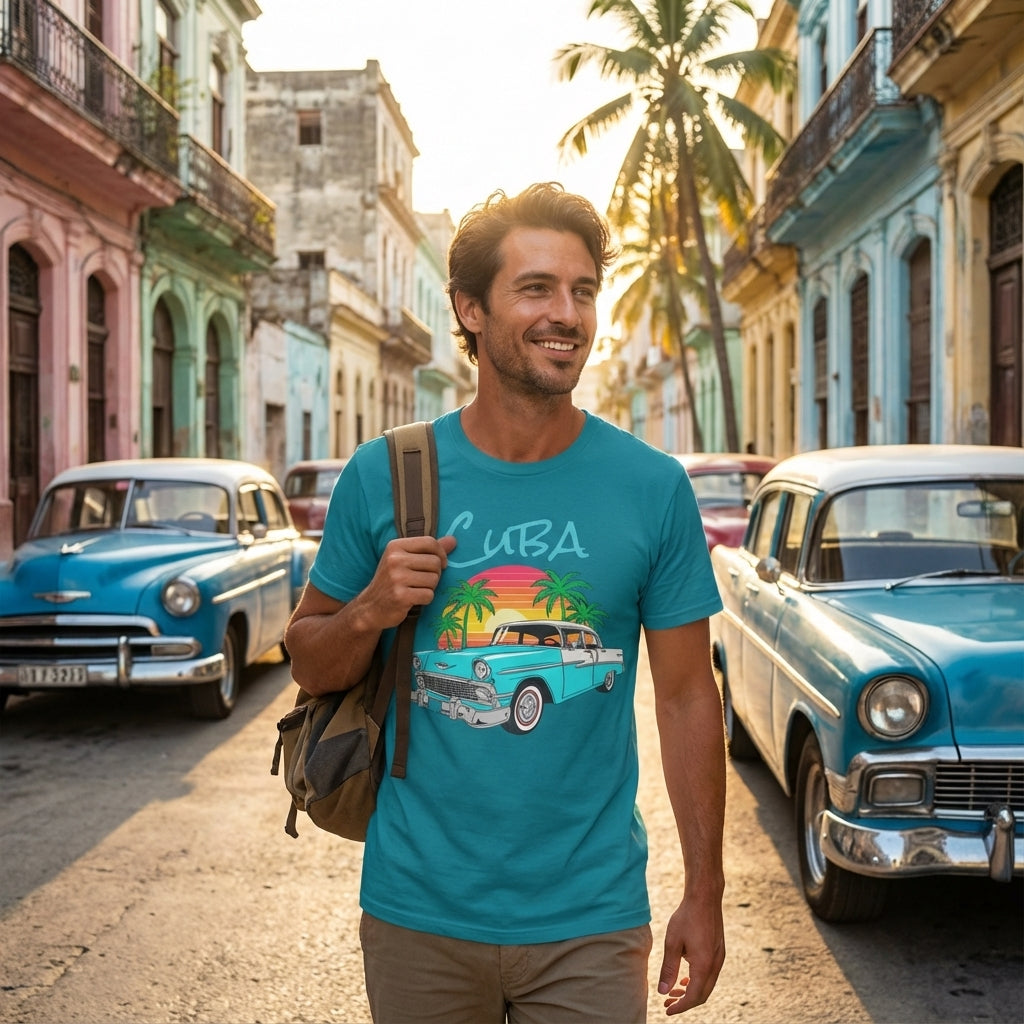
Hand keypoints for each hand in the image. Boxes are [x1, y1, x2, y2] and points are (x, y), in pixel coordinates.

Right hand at [361, 535, 456, 627]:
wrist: (371, 607)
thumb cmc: (392, 581)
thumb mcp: (405, 560)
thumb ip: (429, 549)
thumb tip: (453, 540)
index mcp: (395, 546)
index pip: (430, 542)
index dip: (441, 553)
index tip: (441, 563)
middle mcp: (394, 559)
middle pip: (435, 562)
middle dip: (434, 574)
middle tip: (422, 581)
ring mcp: (397, 578)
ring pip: (434, 579)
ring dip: (429, 587)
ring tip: (415, 589)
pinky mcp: (401, 596)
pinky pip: (429, 595)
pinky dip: (425, 599)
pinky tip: (413, 599)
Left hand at [657, 895, 724, 1014]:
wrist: (705, 897)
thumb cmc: (686, 917)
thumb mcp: (672, 943)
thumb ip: (668, 969)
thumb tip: (662, 991)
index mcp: (704, 965)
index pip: (693, 997)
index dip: (680, 1006)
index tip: (667, 1009)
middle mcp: (715, 965)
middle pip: (702, 995)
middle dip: (685, 1002)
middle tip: (667, 1002)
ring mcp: (719, 958)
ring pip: (707, 985)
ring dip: (691, 991)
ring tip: (674, 991)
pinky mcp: (719, 951)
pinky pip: (709, 974)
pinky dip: (697, 981)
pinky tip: (685, 978)